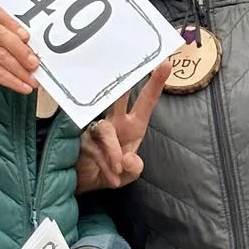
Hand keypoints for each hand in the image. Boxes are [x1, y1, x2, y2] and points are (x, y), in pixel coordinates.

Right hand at [0, 5, 39, 137]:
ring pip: (1, 54)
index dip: (12, 23)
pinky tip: (23, 88)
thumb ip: (1, 50)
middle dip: (22, 49)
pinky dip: (14, 81)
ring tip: (32, 80)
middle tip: (35, 63)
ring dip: (21, 69)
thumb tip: (31, 49)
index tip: (28, 38)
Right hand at [76, 62, 170, 192]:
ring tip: (119, 169)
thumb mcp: (130, 173)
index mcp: (132, 124)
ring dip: (114, 151)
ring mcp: (96, 129)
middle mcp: (115, 122)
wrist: (86, 184)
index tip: (165, 64)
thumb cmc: (111, 171)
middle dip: (125, 86)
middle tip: (130, 72)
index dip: (155, 83)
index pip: (145, 101)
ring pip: (106, 130)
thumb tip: (126, 158)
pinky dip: (106, 166)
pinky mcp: (82, 140)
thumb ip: (134, 167)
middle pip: (119, 99)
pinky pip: (95, 149)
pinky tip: (113, 178)